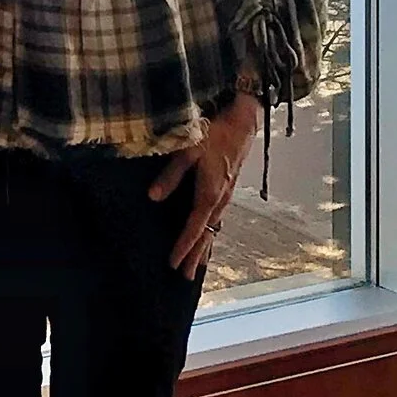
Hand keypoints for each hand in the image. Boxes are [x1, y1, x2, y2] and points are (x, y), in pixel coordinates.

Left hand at [148, 94, 259, 278]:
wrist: (243, 119)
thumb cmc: (215, 131)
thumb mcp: (188, 150)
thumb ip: (171, 175)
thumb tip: (153, 197)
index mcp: (210, 193)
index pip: (194, 227)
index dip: (183, 247)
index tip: (173, 263)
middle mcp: (220, 198)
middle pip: (206, 234)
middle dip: (196, 255)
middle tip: (185, 277)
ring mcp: (226, 193)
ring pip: (214, 227)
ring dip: (205, 246)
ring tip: (198, 265)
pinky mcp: (228, 187)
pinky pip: (218, 217)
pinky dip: (212, 231)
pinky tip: (209, 233)